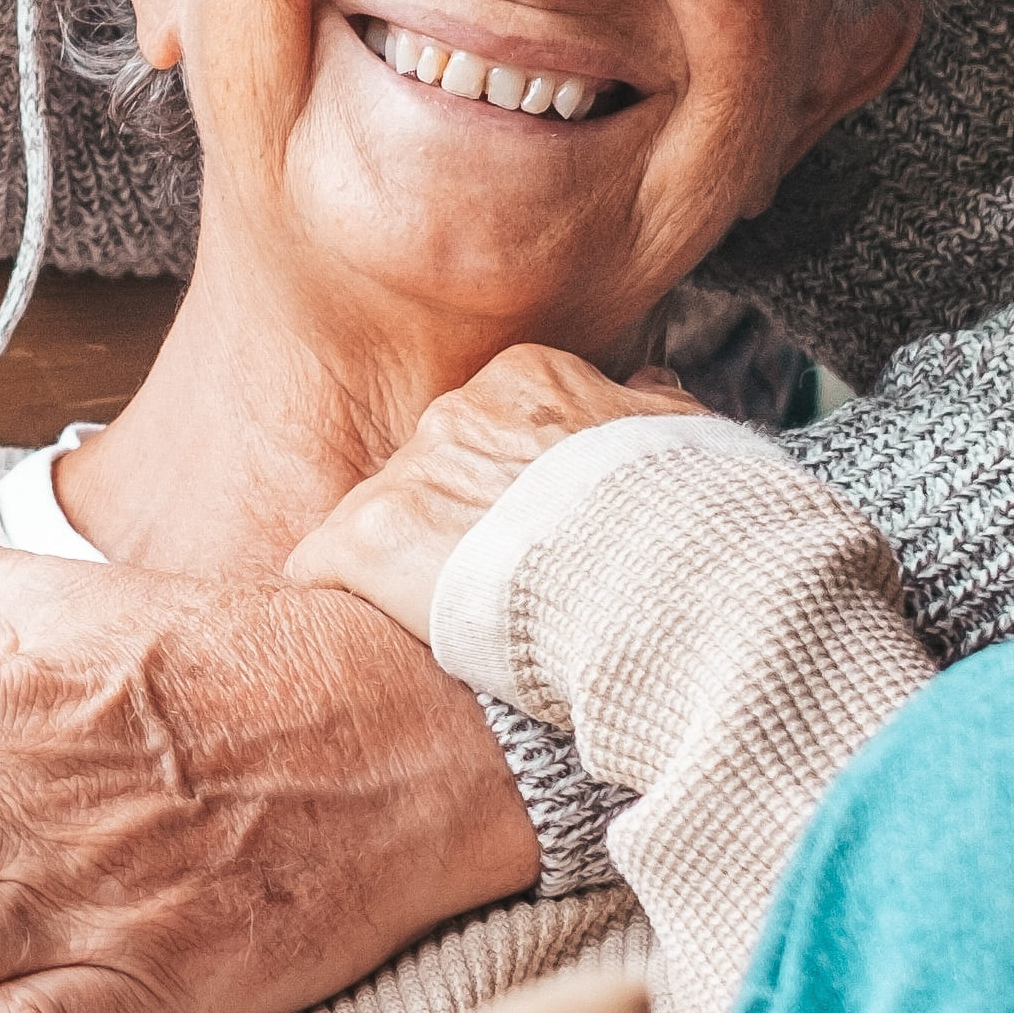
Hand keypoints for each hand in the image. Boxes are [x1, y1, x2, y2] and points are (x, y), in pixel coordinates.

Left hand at [284, 343, 712, 650]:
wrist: (669, 582)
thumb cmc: (694, 524)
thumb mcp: (689, 443)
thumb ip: (649, 412)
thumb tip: (647, 387)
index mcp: (528, 380)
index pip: (481, 429)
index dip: (503, 493)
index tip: (531, 535)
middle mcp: (457, 412)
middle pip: (428, 472)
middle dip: (454, 525)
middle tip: (496, 584)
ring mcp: (410, 474)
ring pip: (379, 520)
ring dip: (407, 566)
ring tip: (455, 618)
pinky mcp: (371, 539)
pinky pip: (319, 564)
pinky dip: (341, 597)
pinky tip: (374, 632)